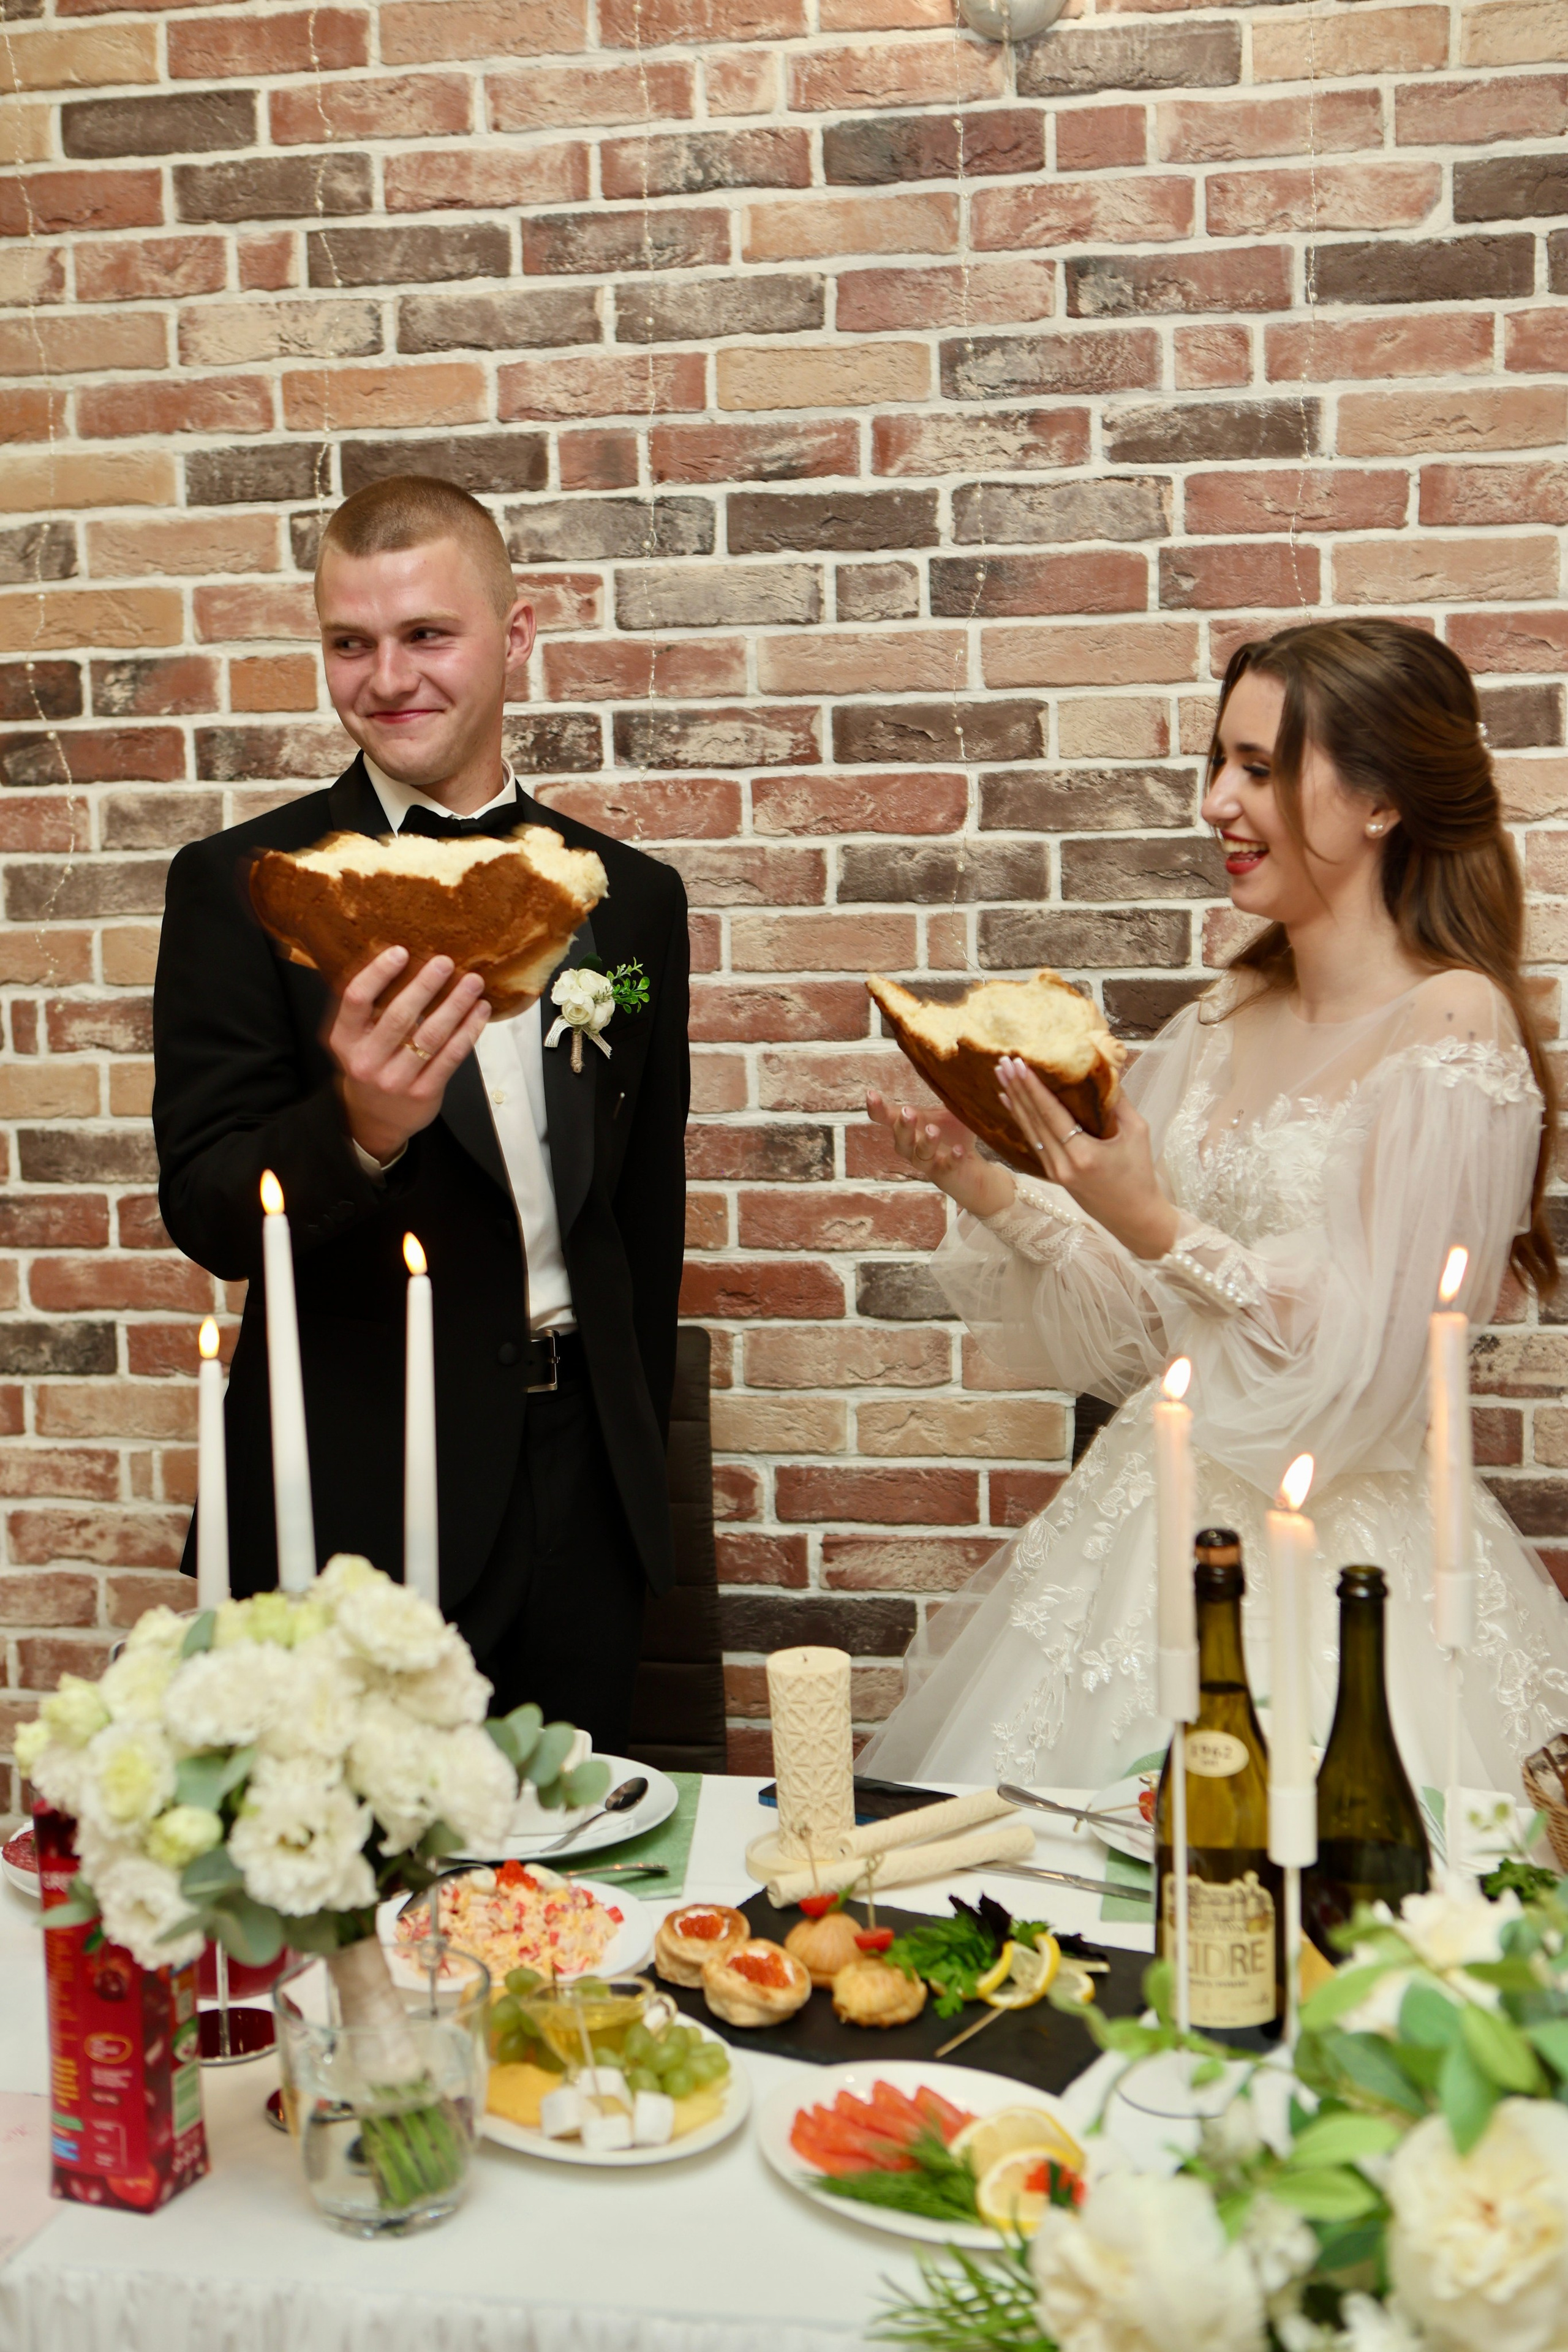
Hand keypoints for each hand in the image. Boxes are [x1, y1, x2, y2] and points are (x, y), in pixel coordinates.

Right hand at [327, 947, 489, 1164]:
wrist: (374, 1119)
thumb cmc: (371, 1064)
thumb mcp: (356, 1039)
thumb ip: (370, 1008)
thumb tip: (403, 958)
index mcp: (344, 1039)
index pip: (356, 999)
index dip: (378, 973)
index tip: (400, 951)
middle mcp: (366, 1060)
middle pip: (398, 1015)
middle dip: (425, 985)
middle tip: (446, 962)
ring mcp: (395, 1079)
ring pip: (430, 1035)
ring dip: (455, 1005)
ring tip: (473, 982)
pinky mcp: (423, 1092)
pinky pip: (450, 1056)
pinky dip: (468, 1031)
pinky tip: (480, 1011)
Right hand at [866, 1088, 1013, 1218]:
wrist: (969, 1167)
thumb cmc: (952, 1133)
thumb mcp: (947, 1109)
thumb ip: (945, 1089)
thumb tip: (953, 1056)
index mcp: (907, 1127)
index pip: (885, 1118)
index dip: (876, 1108)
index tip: (870, 1094)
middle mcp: (911, 1146)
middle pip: (900, 1139)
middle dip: (902, 1126)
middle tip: (908, 1112)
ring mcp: (927, 1162)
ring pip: (919, 1155)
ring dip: (926, 1142)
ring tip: (933, 1130)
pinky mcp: (944, 1173)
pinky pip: (945, 1167)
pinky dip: (952, 1158)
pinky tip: (960, 1150)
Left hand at [997, 1058, 1178, 1259]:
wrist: (1133, 1218)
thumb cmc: (1140, 1175)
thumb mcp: (1138, 1132)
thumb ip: (1119, 1102)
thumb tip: (1103, 1070)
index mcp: (1084, 1155)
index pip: (1051, 1115)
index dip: (1033, 1088)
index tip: (1019, 1064)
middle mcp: (1062, 1165)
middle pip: (1033, 1121)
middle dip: (1017, 1088)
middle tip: (1003, 1061)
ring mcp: (1054, 1171)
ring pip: (1029, 1131)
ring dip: (1014, 1101)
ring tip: (1001, 1075)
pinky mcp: (1053, 1174)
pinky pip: (1033, 1141)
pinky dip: (1021, 1119)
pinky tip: (1010, 1101)